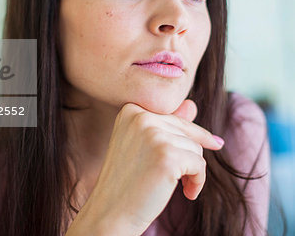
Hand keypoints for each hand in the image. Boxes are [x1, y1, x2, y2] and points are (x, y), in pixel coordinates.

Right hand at [66, 99, 223, 235]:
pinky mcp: (167, 155)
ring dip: (191, 170)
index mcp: (131, 110)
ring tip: (172, 184)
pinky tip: (186, 193)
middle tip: (175, 177)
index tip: (204, 147)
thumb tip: (193, 104)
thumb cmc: (127, 180)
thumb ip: (166, 123)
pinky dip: (198, 182)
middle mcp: (140, 117)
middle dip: (187, 156)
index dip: (187, 138)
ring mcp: (153, 135)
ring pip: (195, 148)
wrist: (111, 211)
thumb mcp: (143, 145)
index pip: (174, 119)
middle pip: (186, 132)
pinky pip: (199, 165)